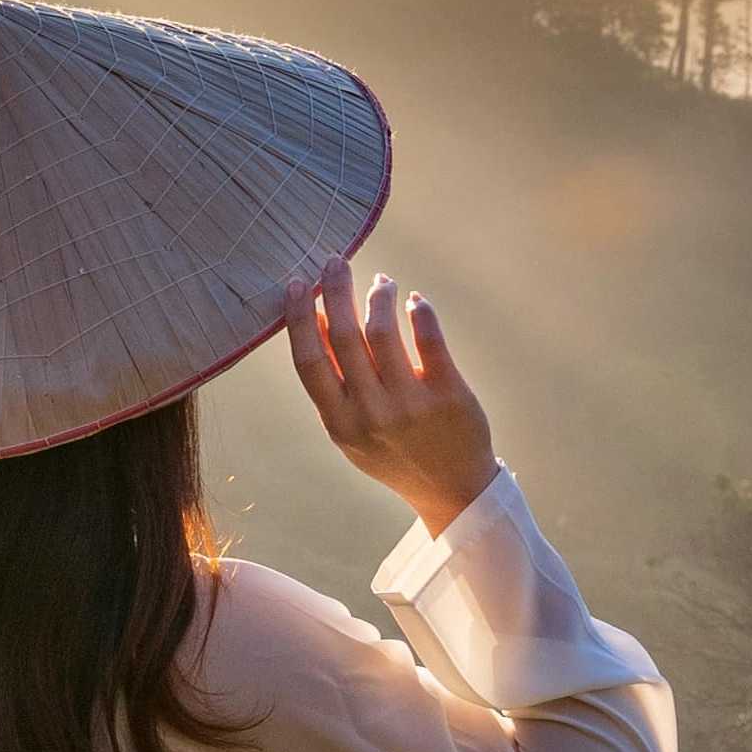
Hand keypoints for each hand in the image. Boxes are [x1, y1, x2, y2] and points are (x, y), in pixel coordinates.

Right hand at [286, 259, 497, 533]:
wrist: (453, 490)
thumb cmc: (395, 451)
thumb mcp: (352, 429)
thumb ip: (333, 382)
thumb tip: (315, 319)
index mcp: (339, 423)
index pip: (309, 361)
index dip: (299, 318)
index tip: (298, 284)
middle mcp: (371, 413)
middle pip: (344, 336)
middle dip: (336, 291)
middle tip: (335, 261)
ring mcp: (410, 405)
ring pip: (383, 331)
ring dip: (379, 296)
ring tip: (382, 282)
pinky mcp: (449, 395)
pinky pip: (430, 340)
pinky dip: (419, 311)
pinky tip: (415, 301)